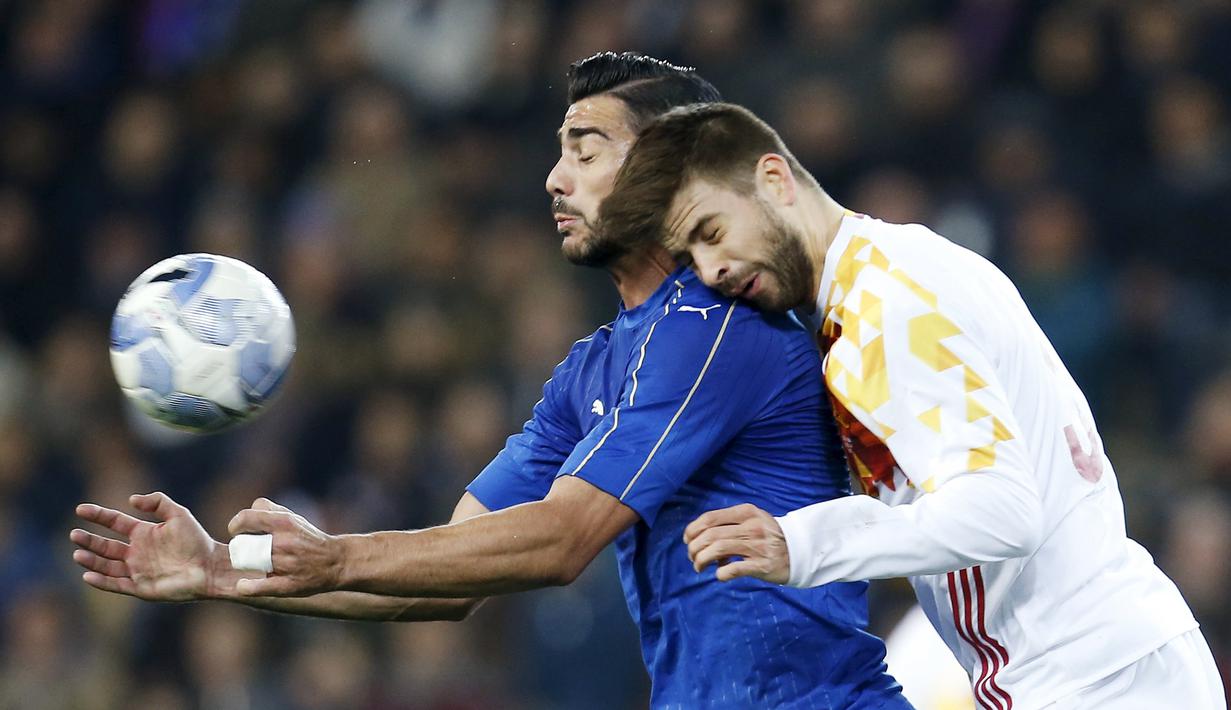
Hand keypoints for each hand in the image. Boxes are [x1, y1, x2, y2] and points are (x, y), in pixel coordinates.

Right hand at [71, 491, 241, 600]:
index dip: (98, 515)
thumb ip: (157, 502)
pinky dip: (101, 581)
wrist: (210, 567)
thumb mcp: (178, 514)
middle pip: (105, 545)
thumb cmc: (197, 540)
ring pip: (107, 566)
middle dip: (89, 540)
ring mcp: (137, 570)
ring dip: (91, 561)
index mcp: (143, 533)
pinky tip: (87, 575)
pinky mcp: (141, 587)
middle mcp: (136, 552)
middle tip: (74, 534)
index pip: (114, 522)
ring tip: (77, 553)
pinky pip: (116, 584)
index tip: (80, 509)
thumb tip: (131, 499)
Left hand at [227, 499, 343, 596]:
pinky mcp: (288, 585)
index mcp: (285, 522)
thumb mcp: (293, 518)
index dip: (236, 525)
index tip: (237, 532)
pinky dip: (248, 587)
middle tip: (244, 550)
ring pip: (251, 563)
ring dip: (247, 563)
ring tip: (253, 563)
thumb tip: (246, 513)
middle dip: (241, 546)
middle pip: (245, 542)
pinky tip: (243, 586)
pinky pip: (260, 586)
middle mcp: (285, 542)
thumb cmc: (309, 538)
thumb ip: (269, 510)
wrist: (337, 561)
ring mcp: (286, 564)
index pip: (246, 518)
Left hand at [682, 503, 790, 583]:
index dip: (693, 529)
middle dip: (695, 548)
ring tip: (699, 567)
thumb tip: (700, 537)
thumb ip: (729, 524)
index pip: (710, 518)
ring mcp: (758, 546)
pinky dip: (721, 573)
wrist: (800, 550)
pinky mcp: (762, 565)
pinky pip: (733, 569)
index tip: (687, 540)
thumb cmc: (768, 536)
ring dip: (702, 560)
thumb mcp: (752, 520)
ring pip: (717, 550)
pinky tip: (720, 574)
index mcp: (746, 512)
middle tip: (693, 558)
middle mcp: (751, 527)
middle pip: (710, 536)